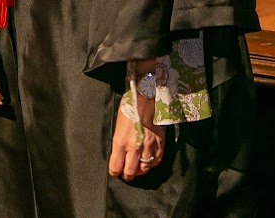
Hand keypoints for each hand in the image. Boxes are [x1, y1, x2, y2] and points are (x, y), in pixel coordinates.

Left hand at [109, 66, 165, 180]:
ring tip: (136, 169)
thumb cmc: (128, 108)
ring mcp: (148, 147)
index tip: (114, 171)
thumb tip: (117, 152)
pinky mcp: (160, 144)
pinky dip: (151, 164)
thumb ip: (118, 141)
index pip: (116, 166)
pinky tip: (147, 162)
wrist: (147, 98)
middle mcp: (134, 147)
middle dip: (126, 175)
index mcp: (120, 141)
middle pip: (130, 171)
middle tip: (125, 174)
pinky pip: (156, 161)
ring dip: (139, 171)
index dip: (114, 171)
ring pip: (144, 169)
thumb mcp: (117, 125)